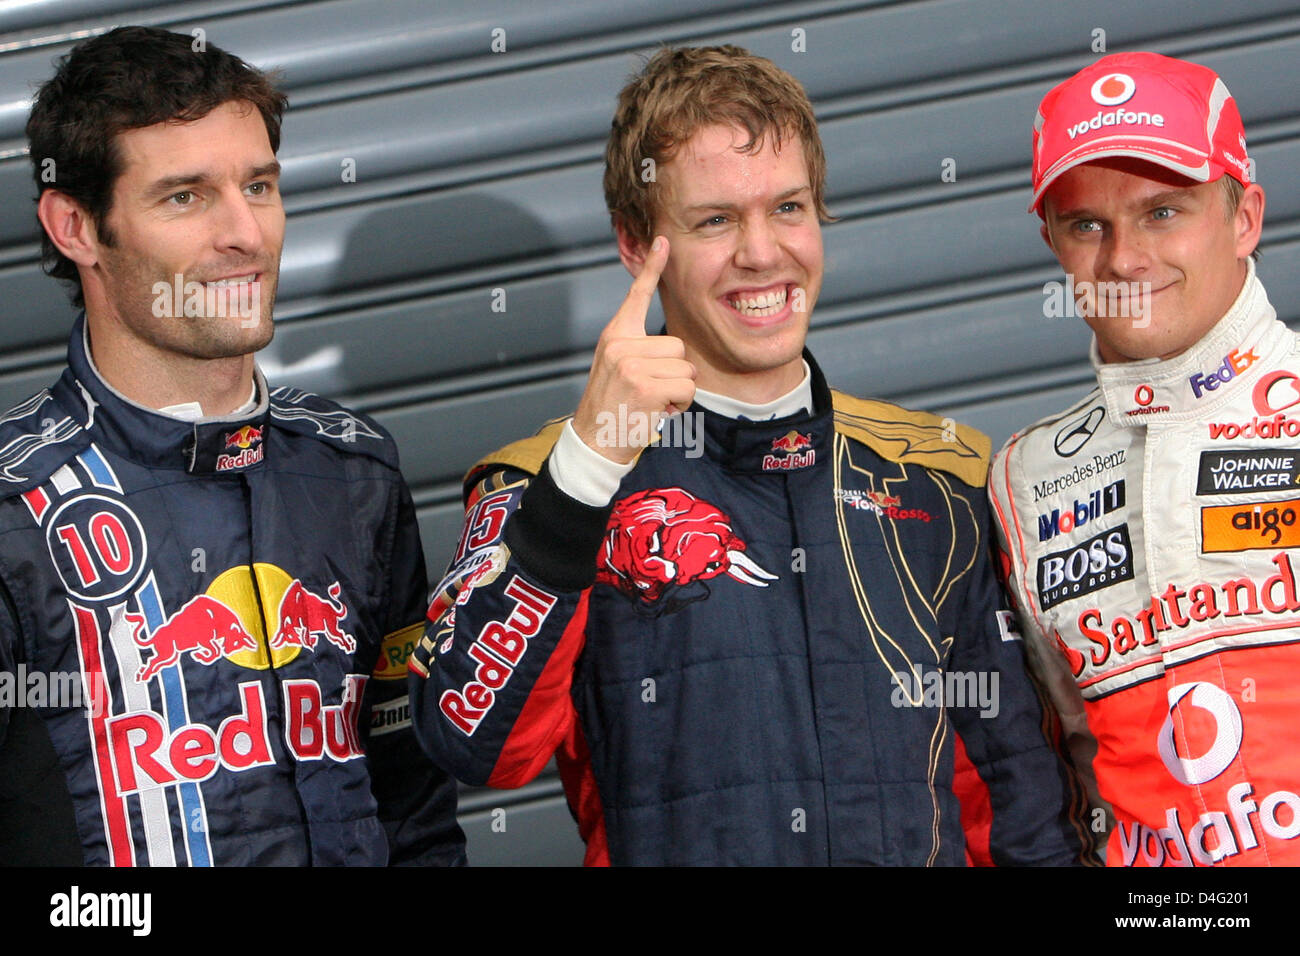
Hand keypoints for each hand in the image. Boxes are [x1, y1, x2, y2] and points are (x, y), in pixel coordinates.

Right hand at [572, 236, 695, 463]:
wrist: (594, 442)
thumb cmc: (612, 408)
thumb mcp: (617, 368)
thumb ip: (637, 350)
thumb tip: (672, 350)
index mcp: (615, 335)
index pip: (637, 295)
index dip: (652, 267)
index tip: (664, 240)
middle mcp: (621, 344)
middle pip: (678, 346)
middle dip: (673, 374)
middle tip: (649, 392)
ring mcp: (632, 364)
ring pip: (686, 369)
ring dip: (678, 391)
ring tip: (651, 402)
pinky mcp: (646, 385)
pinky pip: (686, 388)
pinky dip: (679, 405)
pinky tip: (656, 411)